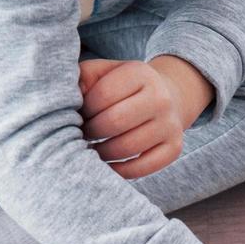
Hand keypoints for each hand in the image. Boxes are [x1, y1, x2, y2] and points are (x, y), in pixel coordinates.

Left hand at [78, 56, 213, 178]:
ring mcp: (170, 125)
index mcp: (140, 73)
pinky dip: (120, 170)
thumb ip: (84, 77)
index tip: (78, 115)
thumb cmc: (125, 88)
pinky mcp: (174, 148)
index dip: (84, 109)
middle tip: (82, 134)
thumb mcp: (105, 72)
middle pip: (115, 122)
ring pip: (127, 147)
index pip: (103, 95)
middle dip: (91, 132)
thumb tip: (70, 98)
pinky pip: (143, 167)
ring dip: (102, 152)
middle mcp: (160, 98)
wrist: (168, 98)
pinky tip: (108, 164)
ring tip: (93, 148)